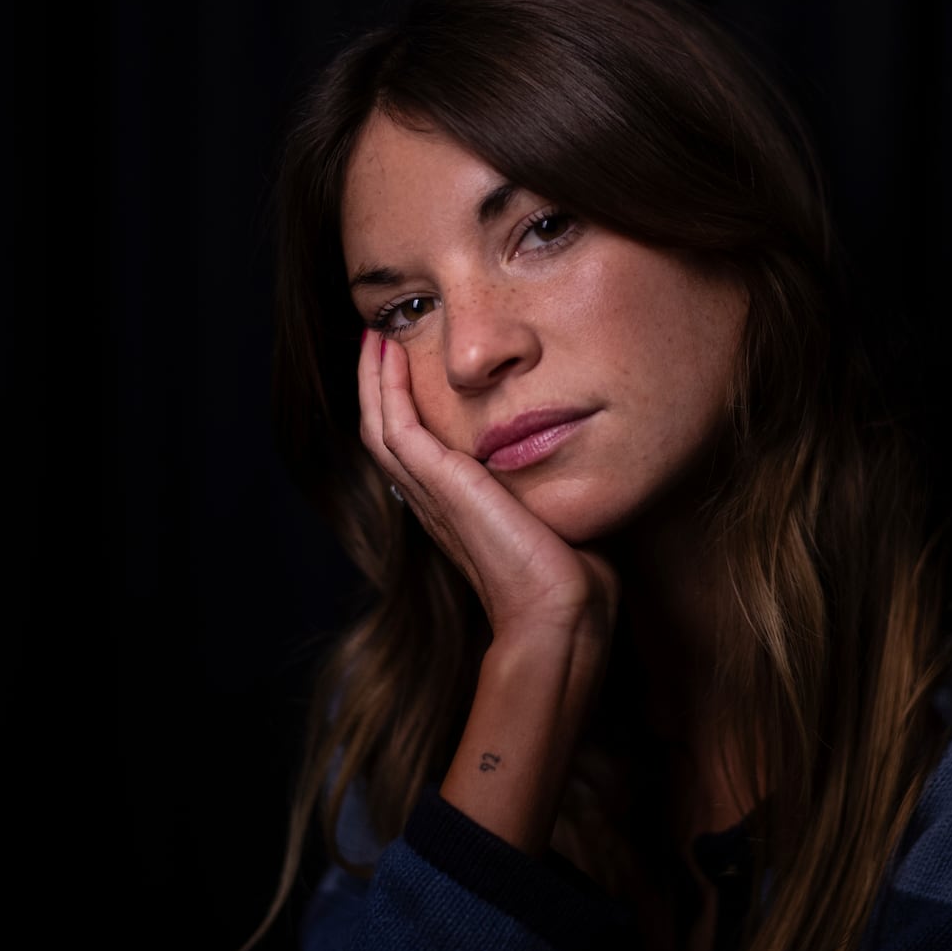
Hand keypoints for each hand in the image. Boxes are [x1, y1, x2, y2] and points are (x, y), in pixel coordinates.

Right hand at [358, 331, 618, 853]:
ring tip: (376, 336)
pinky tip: (389, 352)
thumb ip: (550, 494)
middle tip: (378, 338)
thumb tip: (579, 467)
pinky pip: (394, 425)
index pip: (415, 448)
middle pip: (384, 431)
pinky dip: (383, 386)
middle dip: (378, 384)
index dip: (405, 407)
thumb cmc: (568, 579)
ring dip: (372, 378)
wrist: (557, 614)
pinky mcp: (439, 485)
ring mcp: (430, 494)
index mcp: (454, 510)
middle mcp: (432, 502)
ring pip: (378, 424)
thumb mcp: (554, 521)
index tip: (410, 364)